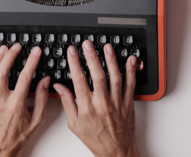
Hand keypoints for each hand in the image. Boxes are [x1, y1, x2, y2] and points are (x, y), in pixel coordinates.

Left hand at [0, 43, 49, 156]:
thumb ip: (42, 98)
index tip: (36, 52)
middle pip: (2, 73)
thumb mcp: (37, 120)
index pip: (24, 78)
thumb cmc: (18, 135)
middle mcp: (0, 102)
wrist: (1, 149)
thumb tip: (45, 80)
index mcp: (16, 106)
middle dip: (10, 56)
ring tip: (3, 48)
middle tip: (17, 46)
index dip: (31, 62)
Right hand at [53, 40, 138, 156]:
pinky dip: (132, 71)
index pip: (79, 81)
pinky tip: (131, 59)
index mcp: (87, 109)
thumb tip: (58, 87)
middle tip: (88, 44)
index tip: (72, 51)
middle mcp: (103, 104)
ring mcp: (117, 103)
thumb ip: (67, 102)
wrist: (116, 153)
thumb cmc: (95, 139)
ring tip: (107, 47)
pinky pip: (131, 85)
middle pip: (98, 76)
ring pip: (115, 78)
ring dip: (111, 60)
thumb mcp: (74, 124)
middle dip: (92, 57)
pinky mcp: (128, 103)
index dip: (75, 64)